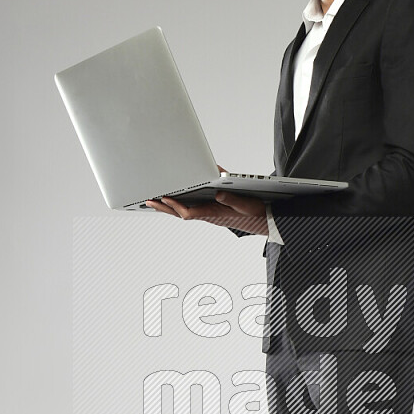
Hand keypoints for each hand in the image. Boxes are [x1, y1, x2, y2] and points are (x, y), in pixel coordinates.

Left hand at [145, 167, 268, 235]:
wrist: (265, 220)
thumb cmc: (256, 213)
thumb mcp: (246, 204)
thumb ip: (232, 199)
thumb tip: (218, 193)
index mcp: (214, 214)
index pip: (189, 212)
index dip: (175, 206)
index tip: (164, 198)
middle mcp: (209, 214)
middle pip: (181, 212)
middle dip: (164, 207)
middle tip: (148, 201)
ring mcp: (209, 213)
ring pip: (185, 210)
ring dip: (169, 206)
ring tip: (155, 200)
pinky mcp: (212, 210)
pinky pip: (192, 207)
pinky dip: (181, 203)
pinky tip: (174, 199)